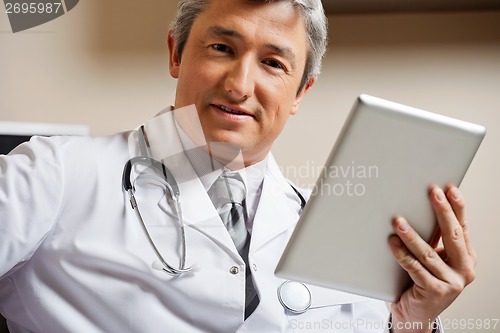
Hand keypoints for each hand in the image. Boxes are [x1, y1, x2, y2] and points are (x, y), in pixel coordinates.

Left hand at [388, 186, 476, 332]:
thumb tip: (418, 208)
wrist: (415, 316)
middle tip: (432, 193)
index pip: (463, 227)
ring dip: (412, 234)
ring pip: (429, 252)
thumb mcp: (433, 259)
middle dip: (442, 211)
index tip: (448, 189)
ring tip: (399, 220)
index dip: (456, 207)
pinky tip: (391, 242)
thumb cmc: (421, 283)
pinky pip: (414, 268)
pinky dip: (401, 254)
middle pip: (453, 235)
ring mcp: (451, 283)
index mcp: (466, 258)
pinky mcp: (435, 292)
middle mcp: (464, 270)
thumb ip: (433, 240)